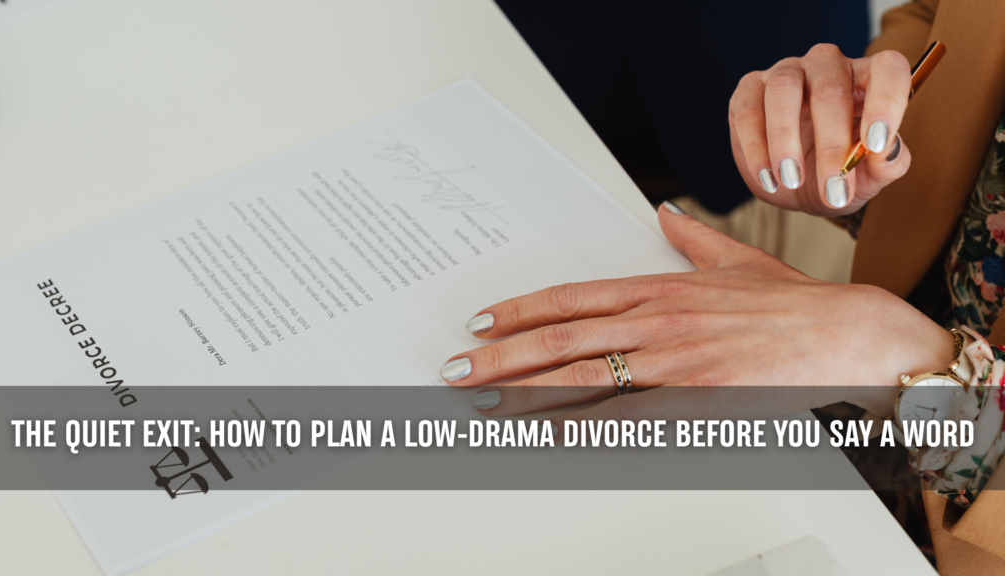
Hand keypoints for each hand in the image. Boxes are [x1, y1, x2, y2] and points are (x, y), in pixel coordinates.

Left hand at [439, 205, 953, 422]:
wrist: (847, 333)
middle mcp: (656, 322)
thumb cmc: (792, 303)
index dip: (520, 311)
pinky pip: (626, 422)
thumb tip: (663, 213)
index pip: (572, 298)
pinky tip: (547, 440)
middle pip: (560, 341)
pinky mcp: (696, 400)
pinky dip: (583, 432)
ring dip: (525, 396)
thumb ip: (691, 239)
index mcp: (660, 289)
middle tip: (457, 371)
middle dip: (501, 357)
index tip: (482, 321)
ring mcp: (673, 362)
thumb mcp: (736, 259)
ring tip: (483, 408)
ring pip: (582, 381)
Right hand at [729, 44, 912, 214]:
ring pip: (783, 89)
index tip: (876, 144)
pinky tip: (768, 178)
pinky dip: (756, 149)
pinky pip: (749, 110)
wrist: (795, 186)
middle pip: (830, 89)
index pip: (887, 68)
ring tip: (791, 180)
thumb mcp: (869, 177)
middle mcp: (828, 66)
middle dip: (831, 145)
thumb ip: (887, 163)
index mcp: (867, 78)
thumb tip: (886, 150)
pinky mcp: (749, 89)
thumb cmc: (839, 172)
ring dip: (785, 139)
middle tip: (831, 188)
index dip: (886, 100)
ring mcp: (786, 72)